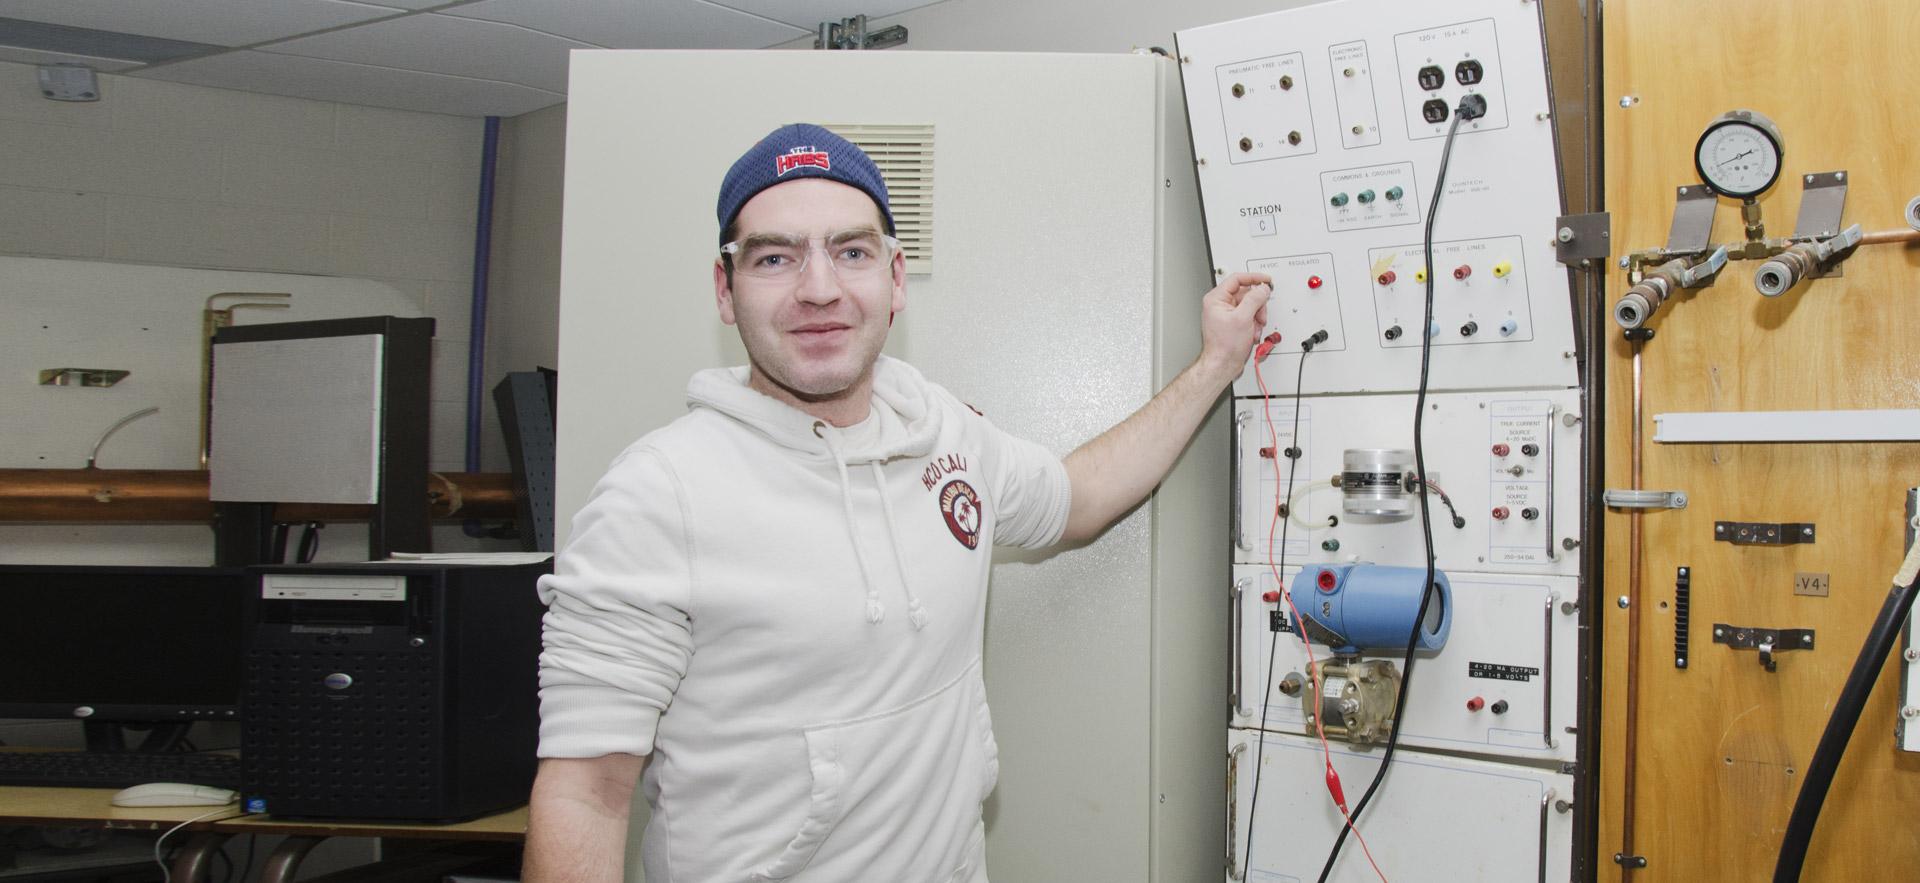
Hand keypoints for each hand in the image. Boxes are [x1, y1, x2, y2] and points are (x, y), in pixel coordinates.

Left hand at [1197, 272, 1272, 386]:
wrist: (1223, 365)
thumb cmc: (1224, 346)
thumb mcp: (1243, 318)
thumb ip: (1254, 299)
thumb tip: (1263, 288)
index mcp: (1216, 299)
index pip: (1237, 279)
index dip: (1254, 278)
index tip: (1266, 280)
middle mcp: (1220, 304)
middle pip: (1247, 294)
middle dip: (1257, 306)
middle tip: (1259, 316)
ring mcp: (1228, 314)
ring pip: (1251, 306)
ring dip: (1257, 317)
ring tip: (1254, 329)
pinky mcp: (1234, 323)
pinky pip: (1250, 316)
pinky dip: (1255, 324)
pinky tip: (1252, 334)